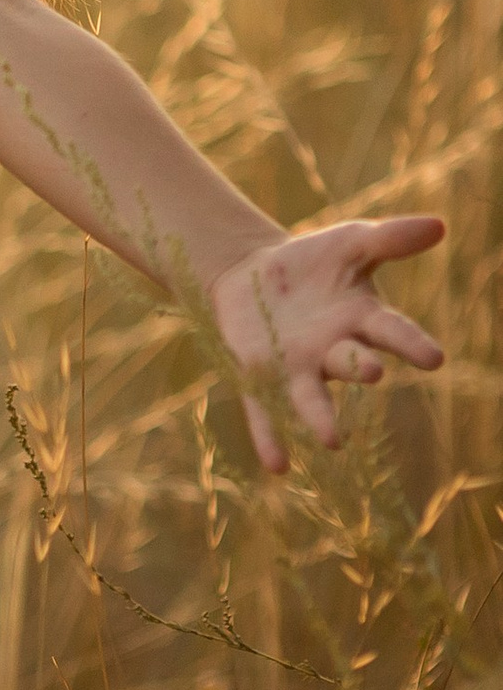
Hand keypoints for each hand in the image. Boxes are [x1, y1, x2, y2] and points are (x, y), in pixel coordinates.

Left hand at [208, 213, 445, 473]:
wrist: (251, 273)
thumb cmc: (312, 263)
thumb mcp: (349, 242)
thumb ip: (390, 238)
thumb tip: (439, 225)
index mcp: (360, 319)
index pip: (391, 331)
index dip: (411, 344)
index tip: (434, 358)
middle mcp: (334, 351)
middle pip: (352, 362)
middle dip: (362, 366)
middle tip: (373, 372)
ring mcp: (297, 368)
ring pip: (311, 396)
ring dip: (320, 416)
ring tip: (331, 440)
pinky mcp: (258, 375)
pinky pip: (265, 410)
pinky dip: (270, 436)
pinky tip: (277, 465)